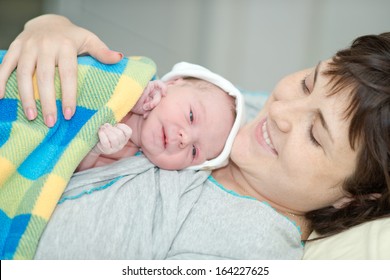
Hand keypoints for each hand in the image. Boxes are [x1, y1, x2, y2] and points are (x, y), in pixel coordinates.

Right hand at [0, 14, 122, 126]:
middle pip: (45, 77)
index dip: (68, 95)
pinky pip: (5, 65)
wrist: (48, 21)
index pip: (68, 74)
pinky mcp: (14, 48)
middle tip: (51, 122)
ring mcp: (27, 46)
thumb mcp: (89, 39)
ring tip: (31, 116)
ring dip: (26, 96)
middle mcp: (45, 45)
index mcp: (65, 46)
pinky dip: (0, 81)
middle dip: (47, 101)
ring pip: (24, 74)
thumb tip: (119, 58)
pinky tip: (0, 98)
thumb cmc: (71, 36)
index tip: (69, 114)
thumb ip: (102, 51)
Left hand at [93, 123, 131, 154]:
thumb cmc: (105, 136)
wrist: (97, 146)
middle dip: (112, 128)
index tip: (116, 124)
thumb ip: (112, 126)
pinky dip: (102, 135)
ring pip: (114, 138)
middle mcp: (121, 144)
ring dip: (107, 131)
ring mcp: (115, 149)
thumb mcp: (111, 131)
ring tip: (102, 128)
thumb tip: (107, 124)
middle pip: (120, 134)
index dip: (122, 126)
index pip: (128, 132)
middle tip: (105, 125)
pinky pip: (106, 142)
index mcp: (125, 138)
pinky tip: (100, 131)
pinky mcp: (107, 150)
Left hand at [131, 80, 166, 116]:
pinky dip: (148, 114)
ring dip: (151, 108)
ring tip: (144, 108)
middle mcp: (150, 93)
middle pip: (159, 96)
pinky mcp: (146, 109)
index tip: (164, 94)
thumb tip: (150, 84)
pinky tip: (144, 115)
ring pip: (156, 105)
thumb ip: (144, 85)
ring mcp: (149, 101)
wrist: (122, 101)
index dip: (164, 88)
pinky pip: (151, 112)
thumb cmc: (128, 91)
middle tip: (150, 105)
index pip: (160, 84)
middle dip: (155, 101)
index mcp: (149, 86)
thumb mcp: (136, 86)